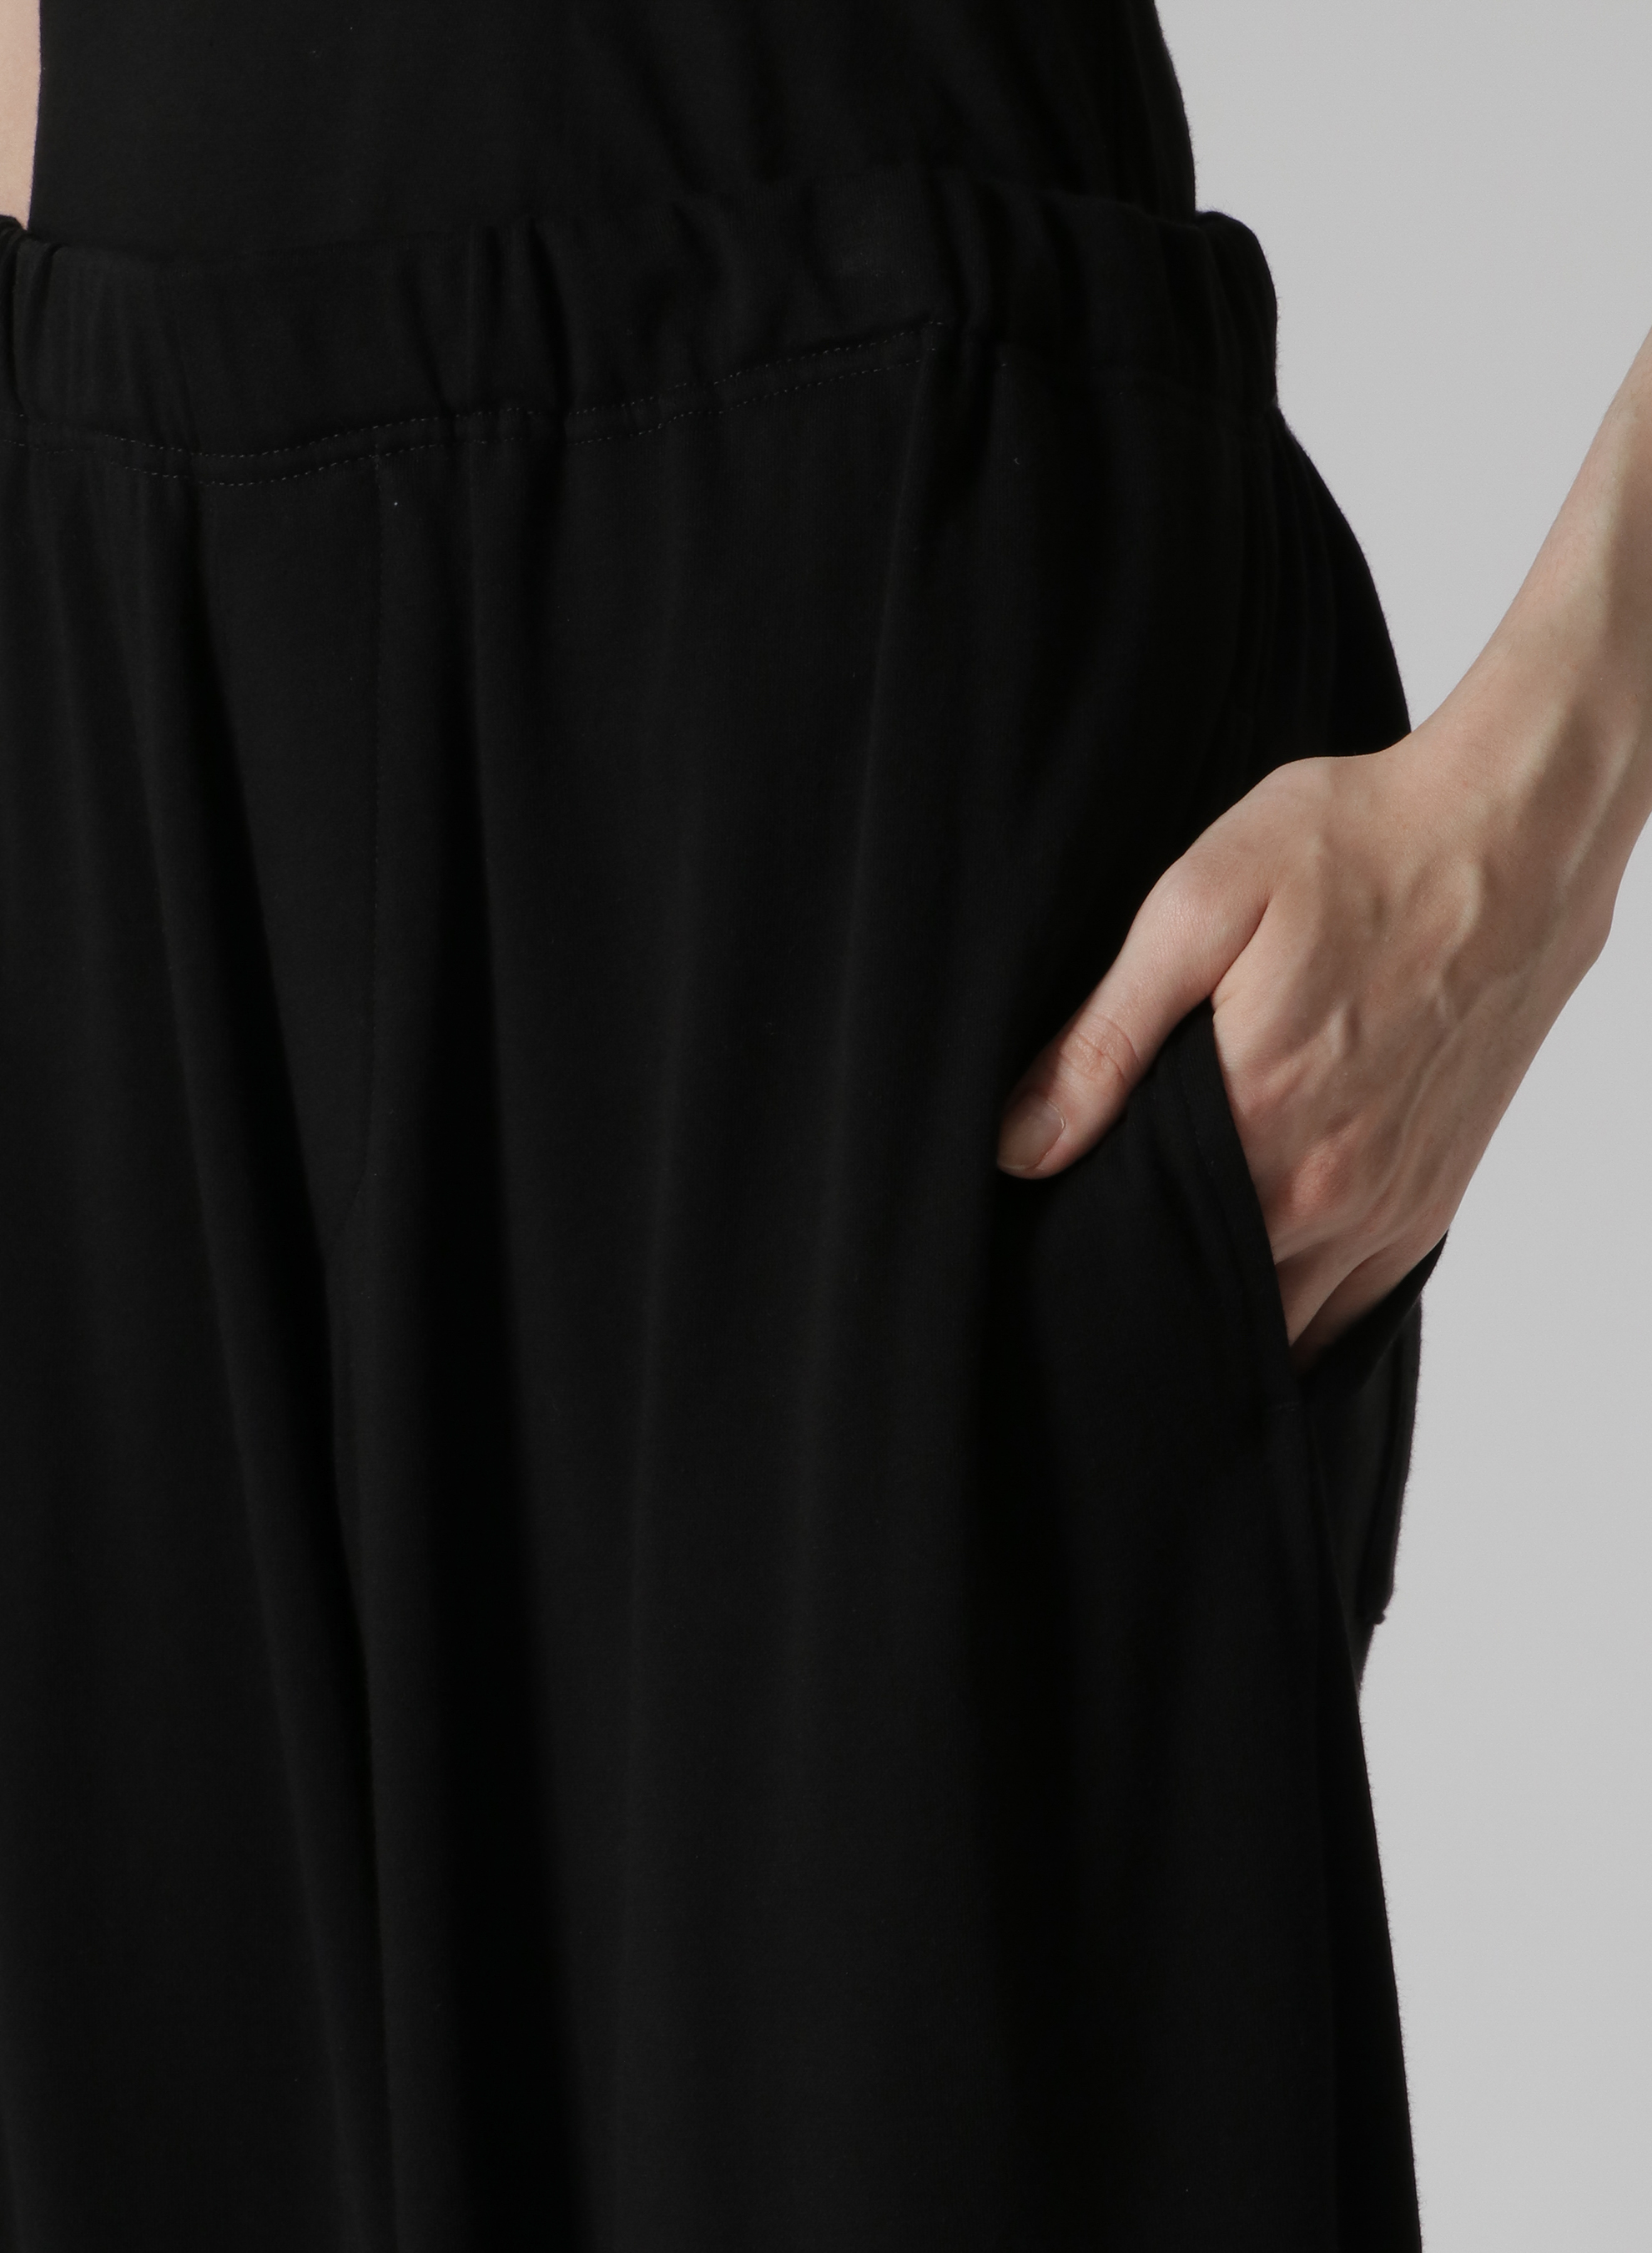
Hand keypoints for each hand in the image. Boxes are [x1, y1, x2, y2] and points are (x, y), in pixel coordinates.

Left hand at [995, 723, 1611, 1367]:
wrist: (1513, 837)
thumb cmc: (1354, 851)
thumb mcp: (1199, 909)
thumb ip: (1106, 1039)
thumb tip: (1020, 1148)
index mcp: (1257, 1122)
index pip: (1140, 1247)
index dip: (1087, 1257)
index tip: (1048, 1242)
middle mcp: (1327, 1192)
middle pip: (1206, 1301)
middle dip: (1146, 1295)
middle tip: (1090, 1263)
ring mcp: (1387, 1209)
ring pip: (1280, 1328)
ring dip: (1219, 1317)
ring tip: (1162, 1274)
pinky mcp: (1429, 1204)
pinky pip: (1351, 1312)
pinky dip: (1296, 1316)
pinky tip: (1248, 1284)